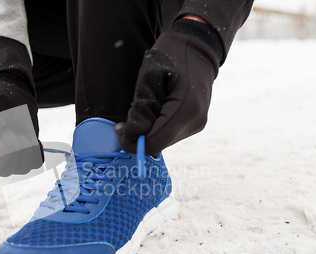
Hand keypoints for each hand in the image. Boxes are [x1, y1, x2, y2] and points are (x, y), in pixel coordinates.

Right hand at [0, 75, 42, 180]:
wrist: (14, 100)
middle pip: (3, 170)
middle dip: (9, 146)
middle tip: (6, 130)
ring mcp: (9, 164)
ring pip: (22, 168)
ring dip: (23, 145)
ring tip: (15, 131)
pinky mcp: (25, 161)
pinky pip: (35, 162)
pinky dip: (33, 146)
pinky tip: (25, 136)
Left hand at [114, 28, 219, 155]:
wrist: (196, 47)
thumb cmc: (170, 56)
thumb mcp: (149, 76)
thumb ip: (140, 108)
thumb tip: (131, 135)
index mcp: (186, 109)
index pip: (153, 143)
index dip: (131, 142)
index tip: (118, 129)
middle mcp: (195, 121)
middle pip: (158, 144)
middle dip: (139, 134)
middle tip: (130, 114)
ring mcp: (197, 124)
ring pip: (163, 141)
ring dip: (148, 129)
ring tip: (146, 106)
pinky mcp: (195, 123)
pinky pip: (169, 134)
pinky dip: (157, 126)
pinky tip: (156, 108)